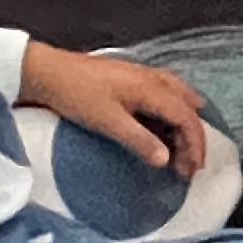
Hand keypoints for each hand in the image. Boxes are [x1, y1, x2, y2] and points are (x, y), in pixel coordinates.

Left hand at [23, 41, 210, 174]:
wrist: (47, 71)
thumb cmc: (77, 95)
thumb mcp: (108, 122)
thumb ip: (139, 140)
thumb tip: (165, 160)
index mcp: (152, 89)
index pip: (186, 118)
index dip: (194, 145)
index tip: (191, 171)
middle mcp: (154, 79)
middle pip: (188, 108)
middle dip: (194, 138)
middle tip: (189, 165)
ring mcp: (144, 75)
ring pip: (181, 97)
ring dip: (187, 123)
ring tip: (187, 146)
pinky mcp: (133, 77)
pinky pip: (168, 92)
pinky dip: (175, 110)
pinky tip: (168, 122)